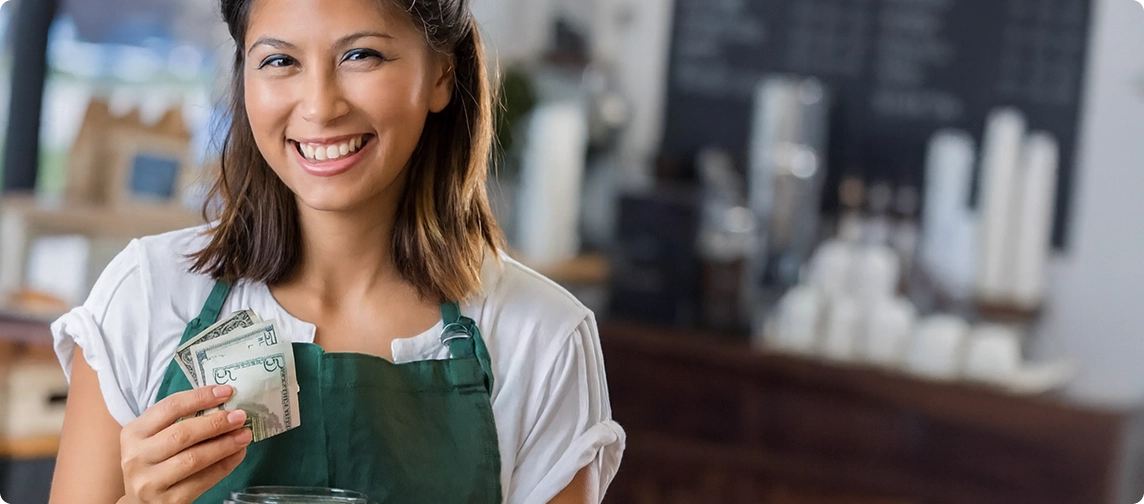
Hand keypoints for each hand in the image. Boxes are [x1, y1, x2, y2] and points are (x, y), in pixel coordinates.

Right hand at [119, 385, 251, 503]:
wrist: (140, 503)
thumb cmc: (152, 463)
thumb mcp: (153, 439)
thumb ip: (178, 422)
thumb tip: (222, 406)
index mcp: (134, 433)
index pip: (169, 407)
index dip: (200, 397)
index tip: (227, 392)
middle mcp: (137, 457)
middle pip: (182, 434)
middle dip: (216, 423)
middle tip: (240, 416)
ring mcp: (150, 482)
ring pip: (194, 458)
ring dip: (225, 445)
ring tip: (244, 435)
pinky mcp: (168, 501)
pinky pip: (202, 481)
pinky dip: (224, 466)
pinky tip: (238, 455)